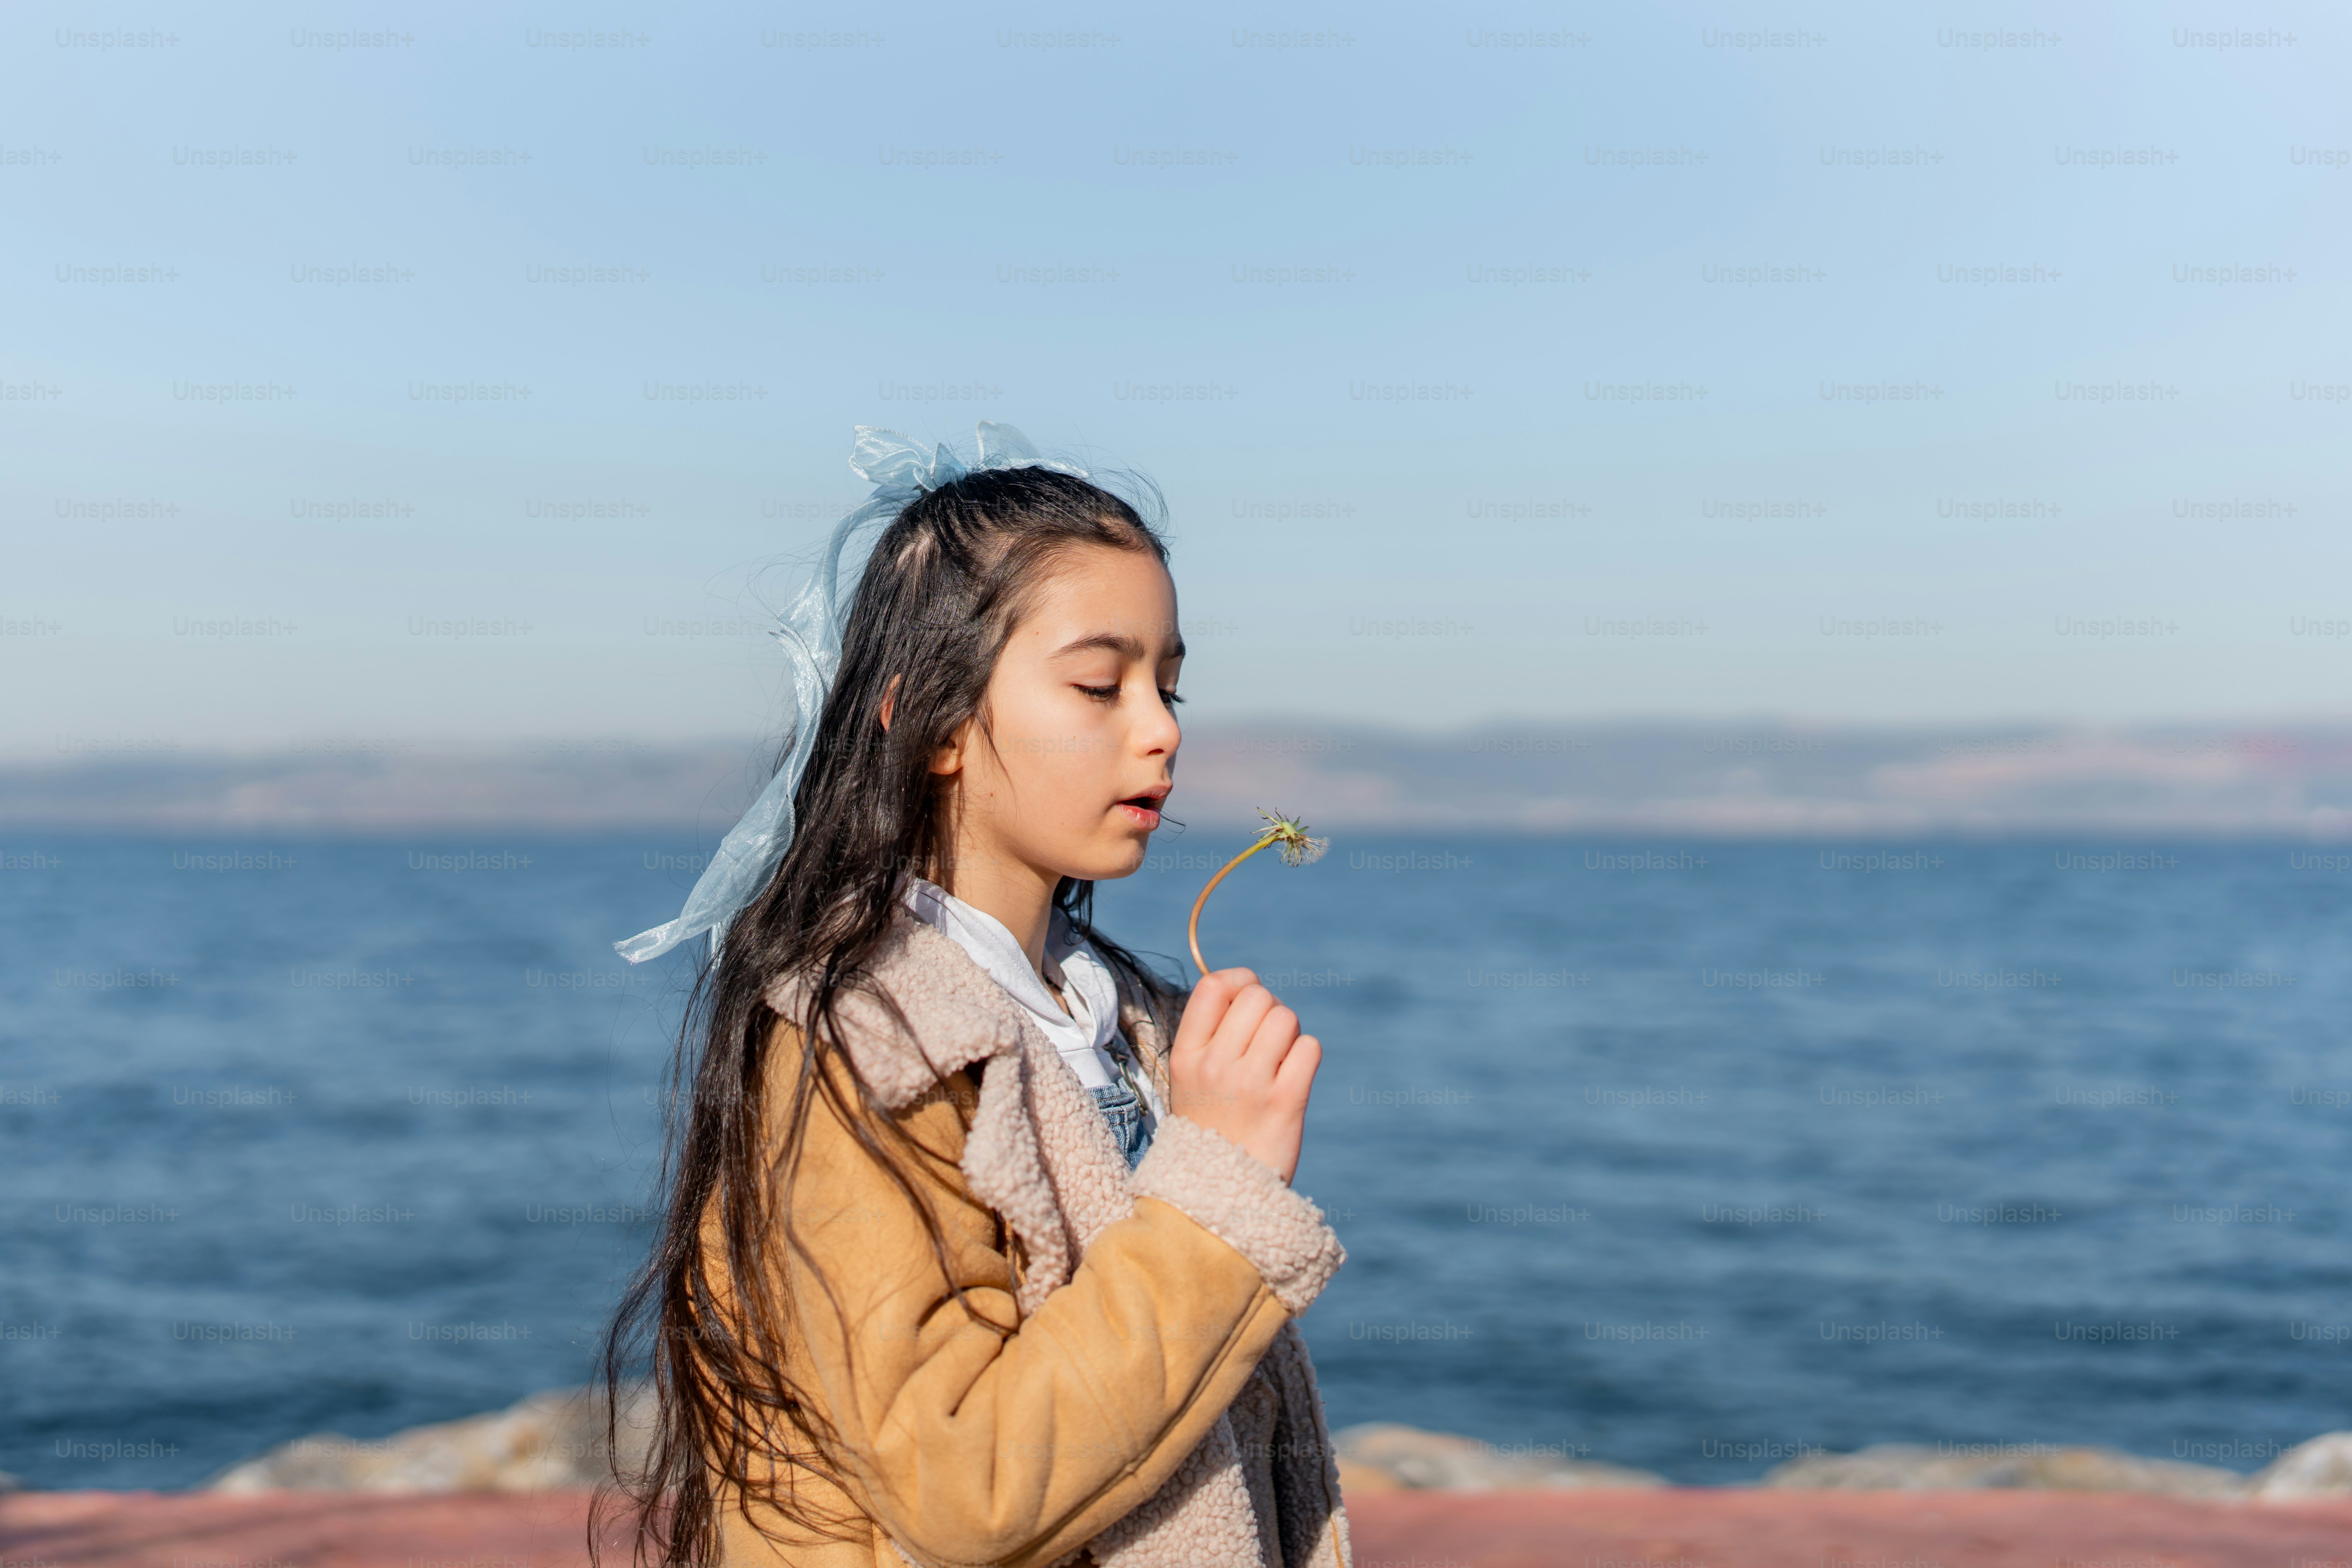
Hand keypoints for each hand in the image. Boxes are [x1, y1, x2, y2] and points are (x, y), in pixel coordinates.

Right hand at [1165, 967, 1320, 1183]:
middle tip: (1266, 1043)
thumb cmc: (1211, 1129)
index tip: (1246, 1001)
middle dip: (1270, 1011)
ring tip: (1278, 1065)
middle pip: (1258, 996)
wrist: (1220, 1195)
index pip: (1214, 986)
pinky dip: (1306, 1057)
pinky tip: (1292, 1079)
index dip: (1240, 981)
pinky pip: (1309, 1048)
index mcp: (1186, 1055)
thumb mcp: (1192, 1080)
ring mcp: (1250, 1083)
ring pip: (1286, 1018)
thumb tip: (1247, 985)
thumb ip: (1212, 1034)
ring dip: (1289, 1036)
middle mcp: (1214, 1064)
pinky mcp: (1285, 1101)